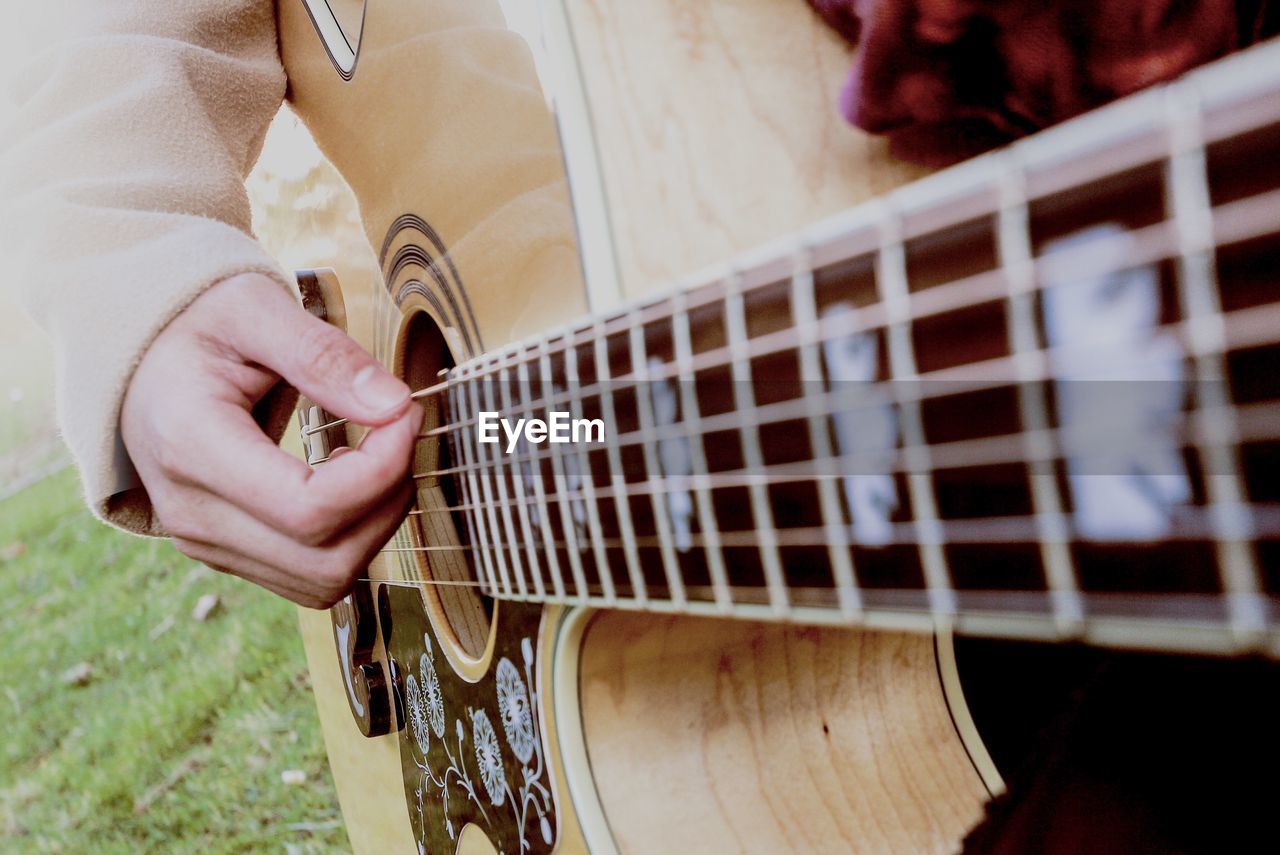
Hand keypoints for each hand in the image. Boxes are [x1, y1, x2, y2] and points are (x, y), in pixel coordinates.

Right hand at [121, 273, 423, 607]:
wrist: (143, 361)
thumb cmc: (198, 328)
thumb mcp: (255, 308)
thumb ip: (324, 355)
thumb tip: (394, 406)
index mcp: (190, 446)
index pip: (311, 508)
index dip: (381, 470)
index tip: (404, 414)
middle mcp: (192, 512)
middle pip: (327, 558)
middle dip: (388, 498)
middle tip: (399, 432)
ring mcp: (206, 542)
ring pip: (326, 580)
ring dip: (376, 523)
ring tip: (374, 458)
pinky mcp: (227, 554)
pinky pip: (311, 578)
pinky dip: (352, 538)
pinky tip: (348, 483)